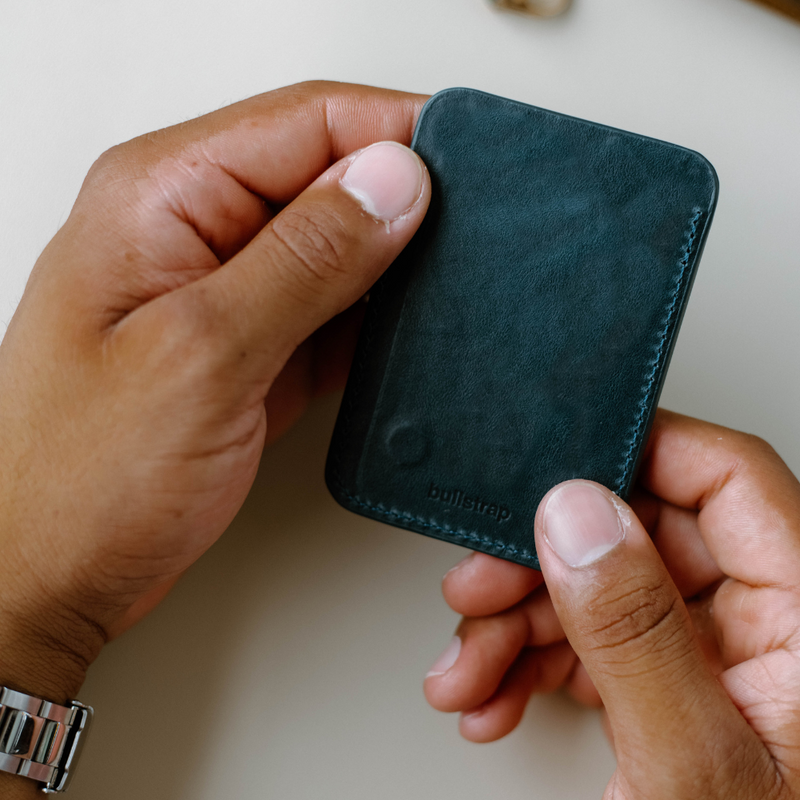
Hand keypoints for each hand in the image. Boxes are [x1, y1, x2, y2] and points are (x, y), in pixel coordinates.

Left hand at [0, 81, 429, 722]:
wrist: (50, 574)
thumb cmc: (81, 478)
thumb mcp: (203, 355)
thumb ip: (305, 260)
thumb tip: (393, 182)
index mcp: (162, 197)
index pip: (307, 122)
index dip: (399, 132)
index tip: (475, 164)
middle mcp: (194, 230)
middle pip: (326, 176)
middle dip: (407, 198)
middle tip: (482, 230)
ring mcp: (225, 290)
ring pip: (337, 244)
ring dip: (398, 262)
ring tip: (459, 284)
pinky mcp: (251, 345)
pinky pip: (331, 308)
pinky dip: (377, 318)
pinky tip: (414, 335)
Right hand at [425, 409, 799, 798]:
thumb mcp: (691, 770)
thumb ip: (634, 634)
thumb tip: (574, 515)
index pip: (724, 475)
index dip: (634, 454)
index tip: (547, 470)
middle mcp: (771, 619)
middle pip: (638, 532)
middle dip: (538, 565)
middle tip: (475, 592)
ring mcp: (720, 652)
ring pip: (602, 586)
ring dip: (518, 622)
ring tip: (467, 670)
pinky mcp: (677, 683)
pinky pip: (595, 638)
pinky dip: (532, 660)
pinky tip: (493, 691)